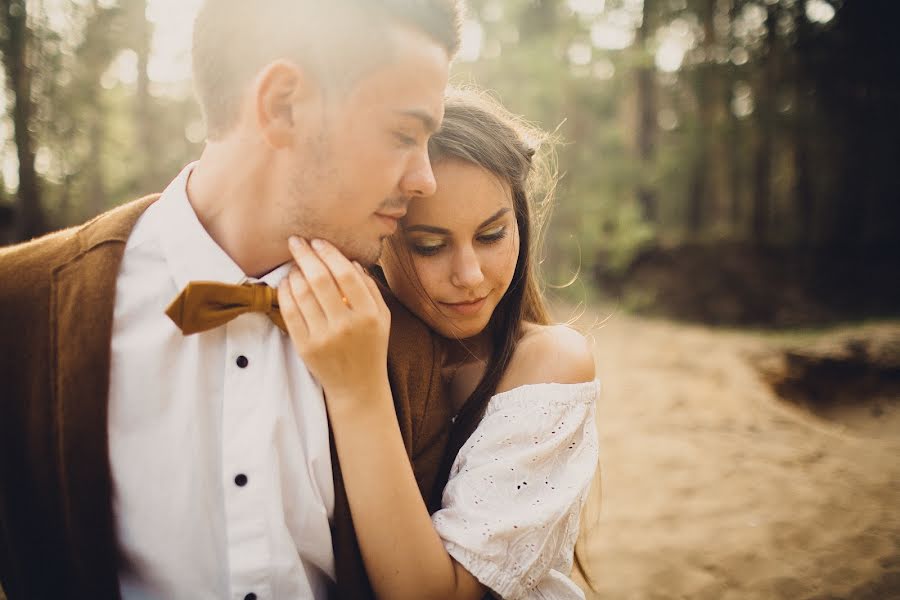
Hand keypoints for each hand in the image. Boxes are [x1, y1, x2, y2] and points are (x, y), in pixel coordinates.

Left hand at [278, 237, 390, 405]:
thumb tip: (350, 261)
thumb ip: (370, 289)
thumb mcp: (382, 318)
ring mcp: (324, 337)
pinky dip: (285, 293)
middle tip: (296, 242)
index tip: (318, 242)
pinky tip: (286, 283)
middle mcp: (347, 325)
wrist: (358, 387)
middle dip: (305, 255)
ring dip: (294, 273)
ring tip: (294, 265)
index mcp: (369, 314)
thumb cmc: (371, 348)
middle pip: (320, 280)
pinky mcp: (306, 348)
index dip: (329, 254)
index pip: (346, 274)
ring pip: (302, 294)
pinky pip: (290, 313)